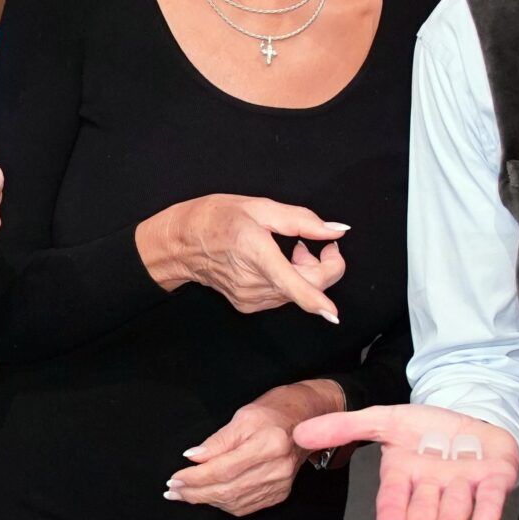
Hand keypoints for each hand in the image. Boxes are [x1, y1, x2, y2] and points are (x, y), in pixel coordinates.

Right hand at [140, 194, 348, 322]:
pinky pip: (283, 296)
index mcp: (257, 253)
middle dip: (323, 265)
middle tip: (311, 242)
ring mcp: (251, 298)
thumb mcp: (260, 207)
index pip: (293, 284)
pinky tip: (276, 263)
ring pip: (297, 292)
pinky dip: (290, 281)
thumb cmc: (217, 219)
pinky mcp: (248, 305)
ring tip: (288, 249)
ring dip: (305, 272)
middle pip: (307, 286)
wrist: (181, 243)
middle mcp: (254, 282)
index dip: (316, 301)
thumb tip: (337, 230)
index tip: (332, 312)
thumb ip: (303, 220)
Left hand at [167, 382, 338, 515]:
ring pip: (235, 502)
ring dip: (206, 500)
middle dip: (195, 493)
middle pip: (227, 490)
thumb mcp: (243, 416)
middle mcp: (277, 469)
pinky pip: (245, 506)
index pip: (223, 469)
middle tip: (172, 491)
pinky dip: (223, 503)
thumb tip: (192, 458)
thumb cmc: (274, 412)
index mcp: (268, 445)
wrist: (308, 420)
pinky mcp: (280, 493)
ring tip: (184, 494)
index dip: (195, 478)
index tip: (174, 479)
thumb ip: (217, 441)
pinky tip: (208, 497)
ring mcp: (280, 485)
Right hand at [292, 403, 518, 519]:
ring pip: (456, 507)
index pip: (394, 498)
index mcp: (405, 474)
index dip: (392, 517)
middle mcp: (434, 485)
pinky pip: (491, 494)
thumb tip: (298, 433)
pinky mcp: (496, 476)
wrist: (475, 416)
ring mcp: (466, 482)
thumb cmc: (427, 426)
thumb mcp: (383, 419)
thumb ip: (344, 427)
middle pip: (425, 510)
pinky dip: (487, 510)